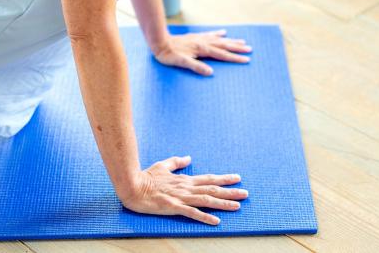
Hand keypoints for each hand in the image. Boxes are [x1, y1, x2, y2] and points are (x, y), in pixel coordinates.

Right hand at [118, 154, 248, 224]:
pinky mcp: (173, 207)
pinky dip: (205, 216)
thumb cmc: (146, 177)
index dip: (223, 179)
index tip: (237, 178)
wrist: (133, 185)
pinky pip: (192, 213)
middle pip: (212, 189)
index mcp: (185, 180)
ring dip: (223, 203)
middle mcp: (186, 188)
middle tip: (245, 192)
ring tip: (237, 205)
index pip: (209, 179)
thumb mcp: (163, 165)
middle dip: (230, 191)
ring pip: (206, 200)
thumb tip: (188, 158)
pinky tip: (215, 221)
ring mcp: (181, 197)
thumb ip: (177, 162)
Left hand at [152, 29, 252, 75]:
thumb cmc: (169, 55)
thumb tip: (211, 73)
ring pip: (220, 39)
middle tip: (250, 49)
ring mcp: (200, 38)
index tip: (247, 60)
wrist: (160, 42)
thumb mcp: (181, 63)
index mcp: (202, 49)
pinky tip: (223, 32)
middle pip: (224, 45)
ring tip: (242, 41)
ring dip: (231, 41)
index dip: (235, 58)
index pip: (222, 55)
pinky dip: (218, 34)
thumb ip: (196, 67)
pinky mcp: (195, 37)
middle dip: (237, 48)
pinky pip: (210, 35)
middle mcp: (203, 42)